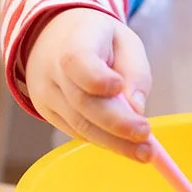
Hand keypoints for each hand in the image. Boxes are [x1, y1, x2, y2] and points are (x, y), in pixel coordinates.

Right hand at [23, 7, 153, 159]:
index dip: (96, 78)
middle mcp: (52, 69)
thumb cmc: (98, 42)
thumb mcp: (125, 43)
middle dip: (117, 123)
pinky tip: (124, 144)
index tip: (119, 89)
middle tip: (145, 138)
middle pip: (82, 101)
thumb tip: (136, 109)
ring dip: (114, 142)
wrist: (54, 40)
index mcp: (75, 40)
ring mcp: (45, 93)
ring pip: (79, 125)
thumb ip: (135, 72)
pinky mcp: (46, 112)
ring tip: (144, 152)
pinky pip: (76, 132)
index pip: (78, 60)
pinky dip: (103, 140)